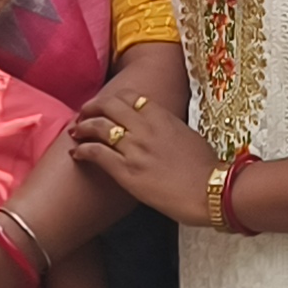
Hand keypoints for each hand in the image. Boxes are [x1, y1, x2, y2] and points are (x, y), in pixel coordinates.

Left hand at [70, 84, 213, 227]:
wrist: (211, 191)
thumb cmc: (206, 168)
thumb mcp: (188, 136)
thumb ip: (168, 127)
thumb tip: (157, 128)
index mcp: (162, 116)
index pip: (129, 96)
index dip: (111, 98)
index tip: (104, 105)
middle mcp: (145, 128)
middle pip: (109, 106)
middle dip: (91, 108)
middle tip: (83, 114)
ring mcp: (135, 149)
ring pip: (98, 127)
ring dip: (82, 127)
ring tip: (76, 132)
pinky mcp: (127, 171)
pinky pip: (97, 153)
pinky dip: (82, 150)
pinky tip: (76, 153)